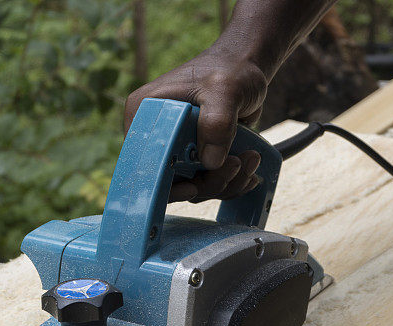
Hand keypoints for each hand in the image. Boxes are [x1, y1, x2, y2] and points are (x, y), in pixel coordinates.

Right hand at [124, 47, 267, 202]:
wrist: (246, 71)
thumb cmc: (230, 71)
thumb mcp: (225, 89)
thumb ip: (217, 122)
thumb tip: (210, 161)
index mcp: (144, 114)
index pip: (142, 160)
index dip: (164, 182)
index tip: (193, 186)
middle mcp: (155, 136)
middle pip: (171, 181)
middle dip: (208, 182)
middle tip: (236, 163)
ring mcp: (177, 150)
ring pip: (195, 187)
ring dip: (227, 182)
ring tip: (250, 158)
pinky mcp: (197, 159)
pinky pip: (209, 184)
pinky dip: (232, 183)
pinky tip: (249, 168)